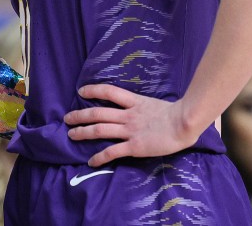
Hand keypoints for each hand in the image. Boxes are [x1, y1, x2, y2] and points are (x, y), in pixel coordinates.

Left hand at [63, 84, 199, 166]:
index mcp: (135, 102)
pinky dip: (100, 157)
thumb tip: (143, 108)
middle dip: (80, 115)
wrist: (184, 122)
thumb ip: (145, 107)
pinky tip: (91, 161)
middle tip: (67, 118)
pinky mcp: (134, 146)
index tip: (81, 91)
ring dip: (83, 132)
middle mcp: (128, 115)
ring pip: (100, 130)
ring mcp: (129, 130)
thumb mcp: (156, 104)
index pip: (109, 91)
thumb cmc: (178, 114)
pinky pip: (112, 152)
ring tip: (71, 135)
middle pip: (98, 113)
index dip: (94, 90)